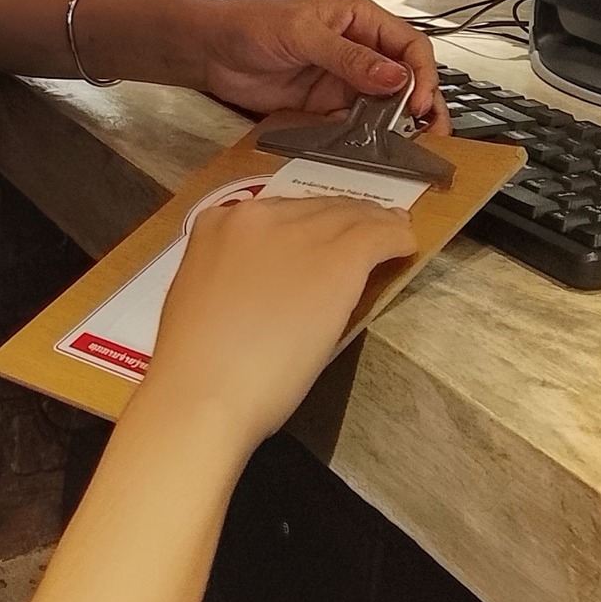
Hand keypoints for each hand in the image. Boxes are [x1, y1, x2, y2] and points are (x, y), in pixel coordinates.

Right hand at [144, 195, 416, 455]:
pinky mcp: (337, 258)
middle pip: (314, 208)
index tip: (326, 230)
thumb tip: (261, 281)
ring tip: (392, 230)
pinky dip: (394, 238)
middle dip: (344, 216)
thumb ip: (233, 274)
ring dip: (372, 223)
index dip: (308, 220)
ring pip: (348, 217)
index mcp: (217, 224)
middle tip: (369, 224)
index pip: (276, 212)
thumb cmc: (196, 364)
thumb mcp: (205, 296)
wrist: (204, 392)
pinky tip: (405, 244)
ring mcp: (297, 233)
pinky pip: (377, 236)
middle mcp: (256, 215)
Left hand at [198, 0, 447, 131]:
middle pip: (405, 77)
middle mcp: (358, 49)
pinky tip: (373, 149)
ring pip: (385, 103)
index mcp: (359, 19)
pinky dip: (367, 136)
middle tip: (431, 132)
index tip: (416, 101)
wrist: (211, 51)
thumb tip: (394, 76)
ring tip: (412, 145)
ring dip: (399, 123)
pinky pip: (355, 122)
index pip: (407, 45)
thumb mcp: (302, 34)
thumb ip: (348, 57)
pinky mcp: (325, 105)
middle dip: (422, 102)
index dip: (419, 74)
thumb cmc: (251, 25)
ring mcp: (342, 79)